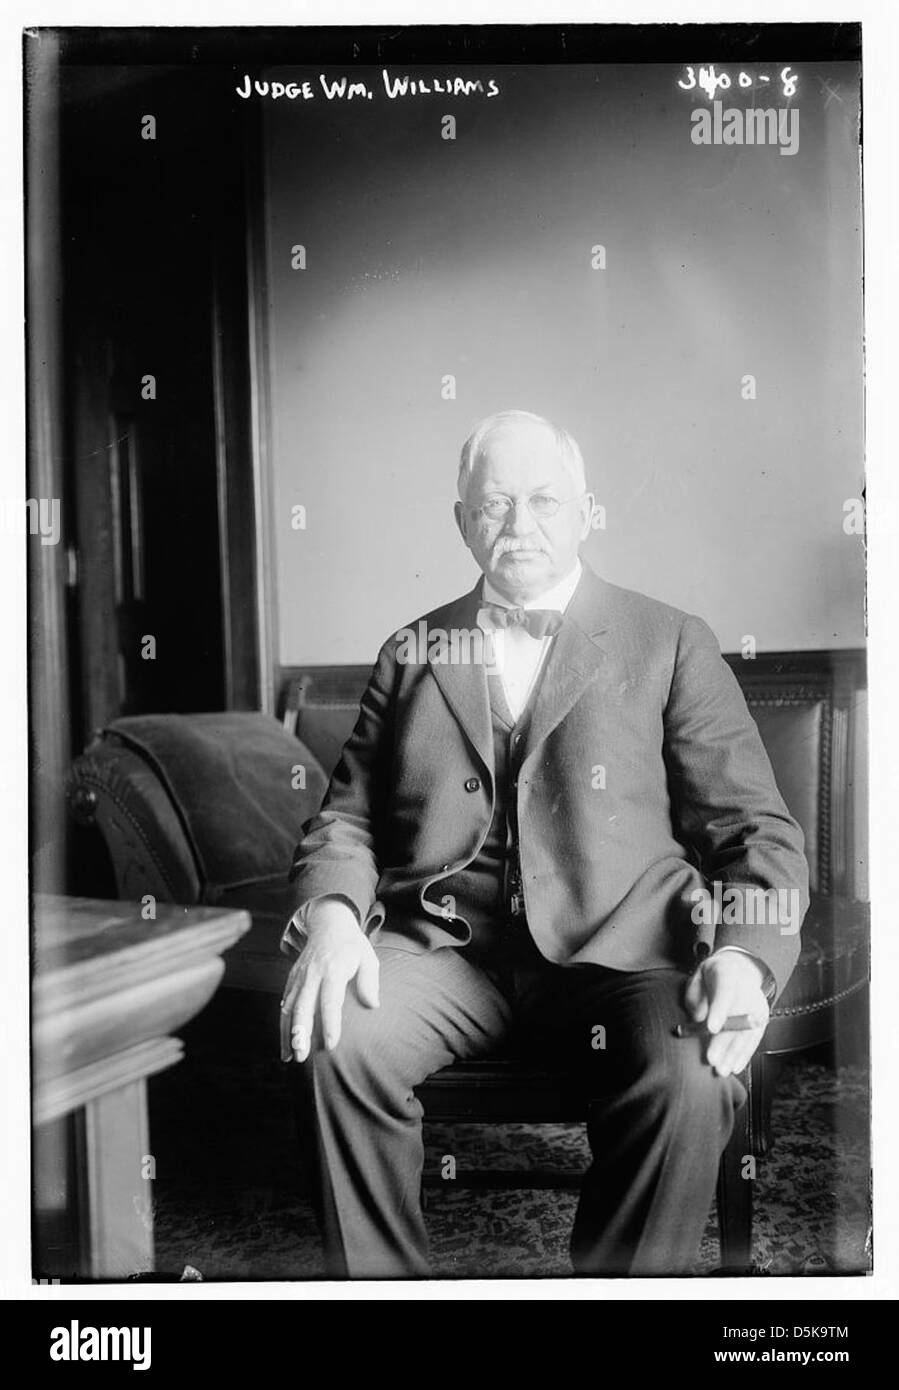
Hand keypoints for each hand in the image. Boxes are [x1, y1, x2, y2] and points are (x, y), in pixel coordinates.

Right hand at [279, 900, 379, 1062]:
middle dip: (301, 1033)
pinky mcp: (292, 979)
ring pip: (289, 1008)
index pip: (330, 1000)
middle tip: (302, 1056)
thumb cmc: (352, 945)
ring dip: (288, 1033)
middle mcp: (312, 974)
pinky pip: (285, 1004)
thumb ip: (370, 981)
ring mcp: (300, 977)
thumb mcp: (368, 957)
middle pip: (303, 1006)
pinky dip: (283, 1024)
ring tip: (289, 1056)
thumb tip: (373, 1005)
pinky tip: (286, 1044)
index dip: (330, 1024)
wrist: (328, 924)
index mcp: (333, 969)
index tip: (331, 1045)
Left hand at [683, 951, 769, 1077]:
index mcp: (727, 972)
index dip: (719, 1010)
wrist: (737, 969)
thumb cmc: (710, 979)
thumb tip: (699, 1023)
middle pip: (738, 1016)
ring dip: (734, 1053)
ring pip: (748, 1031)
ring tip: (721, 1069)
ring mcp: (758, 1004)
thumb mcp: (697, 980)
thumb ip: (697, 1000)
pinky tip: (735, 1066)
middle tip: (712, 1058)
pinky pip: (754, 1039)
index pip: (725, 991)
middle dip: (725, 1040)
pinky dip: (744, 1054)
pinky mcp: (763, 1018)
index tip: (711, 1028)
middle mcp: (748, 988)